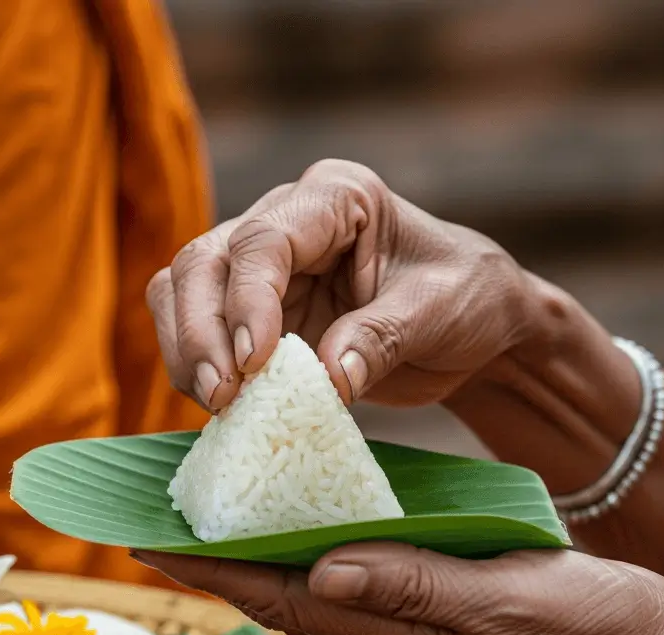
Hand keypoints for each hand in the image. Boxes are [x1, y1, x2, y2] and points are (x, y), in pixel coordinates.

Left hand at [132, 543, 663, 634]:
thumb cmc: (583, 631)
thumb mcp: (499, 603)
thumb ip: (414, 587)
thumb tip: (323, 569)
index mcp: (396, 630)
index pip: (279, 596)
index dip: (211, 568)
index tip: (146, 536)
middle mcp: (391, 621)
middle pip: (283, 584)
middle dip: (218, 550)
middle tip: (162, 504)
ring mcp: (415, 606)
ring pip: (317, 569)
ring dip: (263, 536)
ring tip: (217, 494)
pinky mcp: (443, 585)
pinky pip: (364, 556)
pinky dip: (323, 526)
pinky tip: (316, 499)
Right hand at [146, 159, 543, 409]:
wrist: (479, 330)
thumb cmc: (469, 299)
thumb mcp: (441, 312)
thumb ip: (382, 337)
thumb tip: (329, 376)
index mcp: (337, 197)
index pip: (264, 239)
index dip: (247, 300)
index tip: (252, 362)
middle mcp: (286, 220)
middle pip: (205, 261)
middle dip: (200, 330)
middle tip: (221, 396)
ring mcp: (262, 268)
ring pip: (184, 290)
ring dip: (186, 349)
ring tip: (218, 405)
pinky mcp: (252, 314)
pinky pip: (198, 330)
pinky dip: (196, 367)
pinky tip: (224, 408)